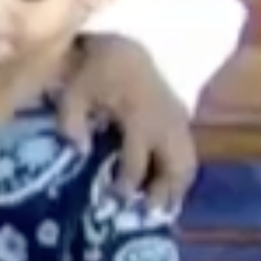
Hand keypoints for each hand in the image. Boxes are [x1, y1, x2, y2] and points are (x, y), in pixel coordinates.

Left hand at [55, 35, 197, 210]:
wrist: (126, 45)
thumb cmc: (97, 70)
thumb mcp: (75, 90)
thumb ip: (71, 120)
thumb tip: (78, 151)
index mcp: (140, 117)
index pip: (138, 161)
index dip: (127, 185)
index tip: (115, 201)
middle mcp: (166, 123)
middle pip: (175, 168)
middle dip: (163, 194)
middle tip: (148, 215)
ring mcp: (178, 121)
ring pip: (188, 163)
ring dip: (177, 187)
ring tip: (161, 209)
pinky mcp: (182, 119)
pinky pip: (189, 153)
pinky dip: (182, 172)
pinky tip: (170, 189)